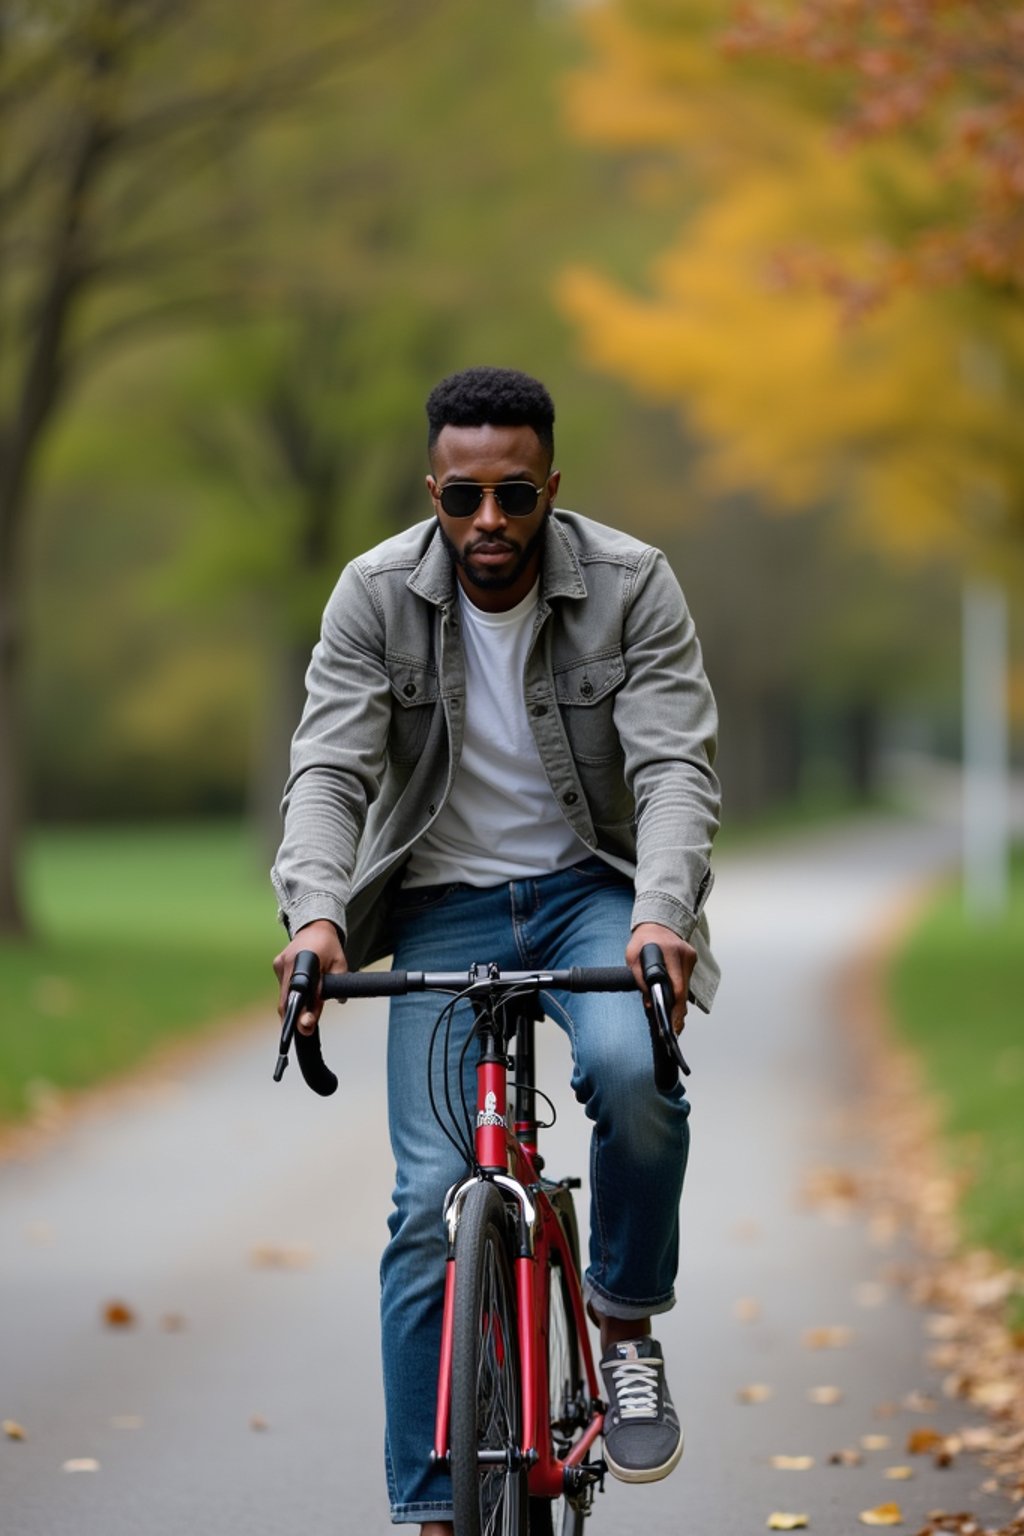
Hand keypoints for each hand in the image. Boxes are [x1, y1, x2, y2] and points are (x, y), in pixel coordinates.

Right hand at [273, 920, 347, 1034]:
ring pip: (284, 995)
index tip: (305, 1026)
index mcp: (304, 960)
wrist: (315, 926)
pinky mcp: (277, 966)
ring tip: (305, 1012)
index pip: (302, 991)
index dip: (303, 1011)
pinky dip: (291, 995)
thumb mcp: (339, 964)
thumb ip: (337, 983)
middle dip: (294, 1018)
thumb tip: (337, 1002)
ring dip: (293, 1006)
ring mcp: (279, 964)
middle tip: (305, 1029)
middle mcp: (287, 963)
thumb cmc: (329, 945)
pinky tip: (300, 994)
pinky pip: (283, 987)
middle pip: (286, 998)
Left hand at [625, 922, 695, 1034]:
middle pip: (684, 990)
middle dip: (678, 1012)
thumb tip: (650, 1003)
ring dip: (679, 1003)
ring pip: (686, 987)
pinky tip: (675, 1003)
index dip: (675, 1008)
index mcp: (669, 952)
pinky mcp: (692, 958)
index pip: (676, 986)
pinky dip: (680, 991)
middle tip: (674, 1030)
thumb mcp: (632, 958)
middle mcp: (684, 954)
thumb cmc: (642, 940)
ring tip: (674, 1020)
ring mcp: (690, 956)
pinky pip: (687, 980)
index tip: (672, 1024)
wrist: (657, 922)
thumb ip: (640, 979)